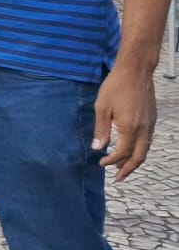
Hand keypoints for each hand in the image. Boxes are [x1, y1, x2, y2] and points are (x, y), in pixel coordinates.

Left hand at [93, 62, 157, 180]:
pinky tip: (132, 149)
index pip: (122, 153)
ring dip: (135, 160)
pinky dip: (140, 149)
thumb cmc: (115, 87)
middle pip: (139, 157)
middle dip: (128, 169)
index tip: (101, 163)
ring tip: (123, 167)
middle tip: (118, 178)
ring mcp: (150, 124)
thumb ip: (101, 129)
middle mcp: (144, 129)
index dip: (112, 161)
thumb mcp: (102, 107)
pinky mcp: (152, 119)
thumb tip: (98, 148)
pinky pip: (148, 140)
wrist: (136, 71)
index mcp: (130, 128)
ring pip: (146, 149)